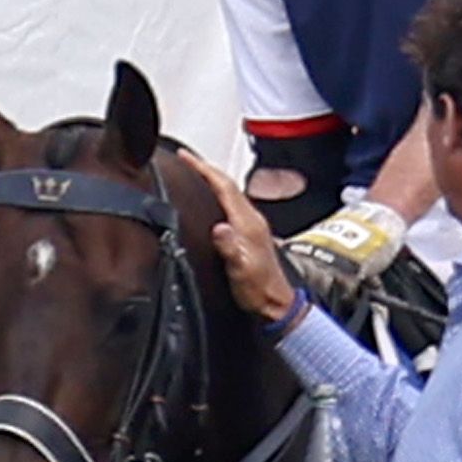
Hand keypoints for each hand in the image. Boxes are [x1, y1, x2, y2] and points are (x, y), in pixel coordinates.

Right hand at [192, 152, 299, 325]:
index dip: (203, 169)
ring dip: (212, 180)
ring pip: (230, 192)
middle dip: (206, 168)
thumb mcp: (241, 270)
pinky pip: (232, 204)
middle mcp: (252, 219)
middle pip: (227, 184)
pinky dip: (218, 195)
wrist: (276, 303)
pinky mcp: (251, 233)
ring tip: (195, 172)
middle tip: (186, 159)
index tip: (186, 157)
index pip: (224, 186)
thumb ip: (230, 248)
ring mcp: (252, 225)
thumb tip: (219, 228)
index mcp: (247, 223)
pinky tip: (211, 200)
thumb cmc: (258, 290)